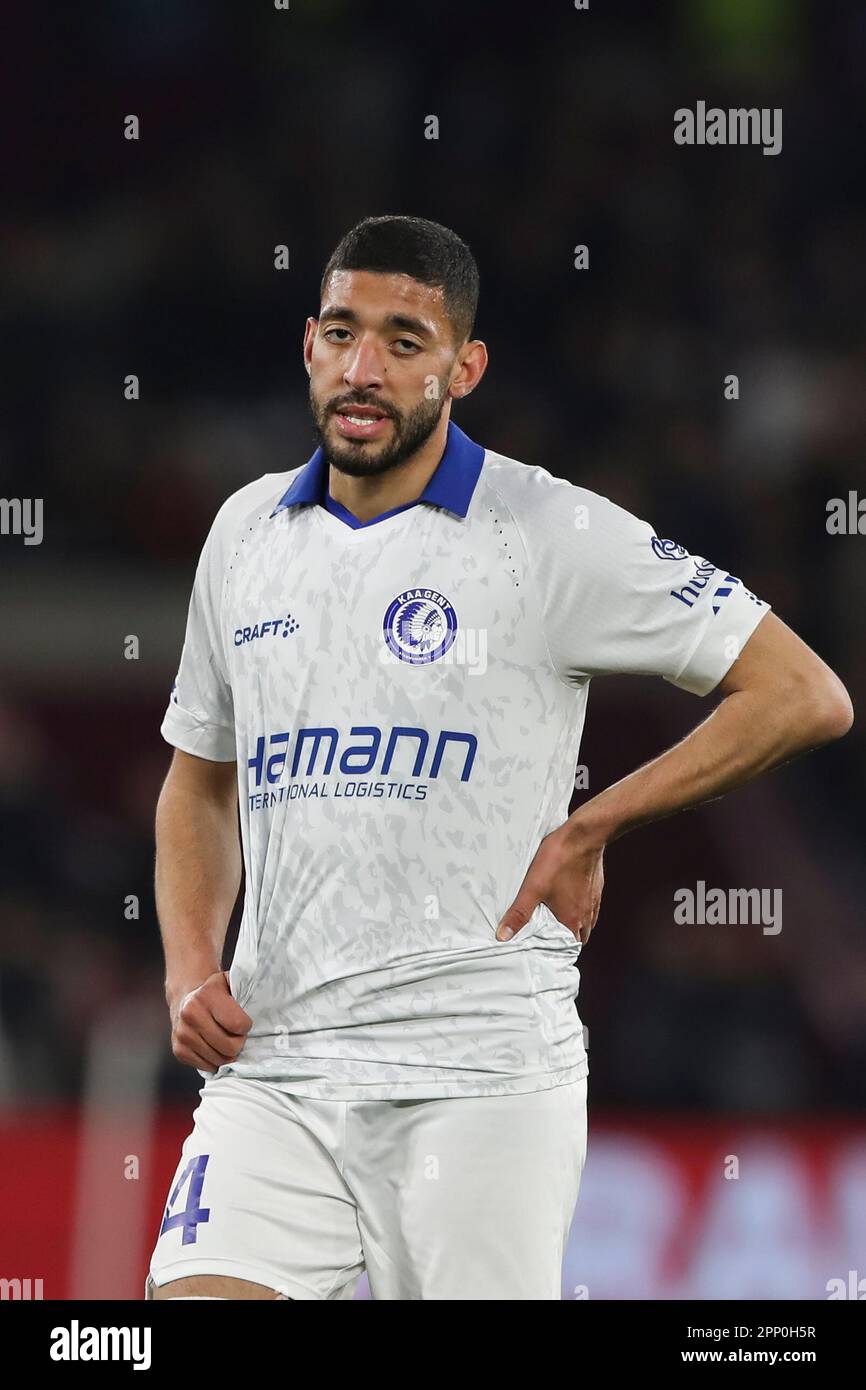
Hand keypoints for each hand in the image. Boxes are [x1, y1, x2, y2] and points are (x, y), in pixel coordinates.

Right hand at [169, 970, 252, 1072]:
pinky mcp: (179, 1051)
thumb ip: (246, 988)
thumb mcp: (230, 982)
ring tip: (226, 1041)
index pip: (238, 1025)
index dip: (246, 1026)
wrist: (186, 998)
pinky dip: (215, 1061)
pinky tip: (214, 1048)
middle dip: (239, 1043)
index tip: (244, 1022)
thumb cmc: (216, 992)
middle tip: (237, 1036)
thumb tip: (267, 1001)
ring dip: (228, 1054)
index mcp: (206, 996)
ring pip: (219, 1060)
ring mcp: (182, 1034)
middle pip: (229, 1047)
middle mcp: (190, 1014)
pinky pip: (207, 1067)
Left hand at [495, 818, 604, 945]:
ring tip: (560, 920)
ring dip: (577, 924)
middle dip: (567, 939)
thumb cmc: (559, 860)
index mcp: (571, 919)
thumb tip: (503, 936)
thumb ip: (519, 913)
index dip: (559, 951)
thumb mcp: (533, 887)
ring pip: (587, 921)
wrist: (585, 836)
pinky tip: (571, 897)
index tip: (549, 952)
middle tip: (551, 937)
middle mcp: (586, 913)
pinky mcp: (597, 885)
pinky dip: (583, 907)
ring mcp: (594, 899)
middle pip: (580, 936)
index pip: (569, 947)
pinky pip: (591, 904)